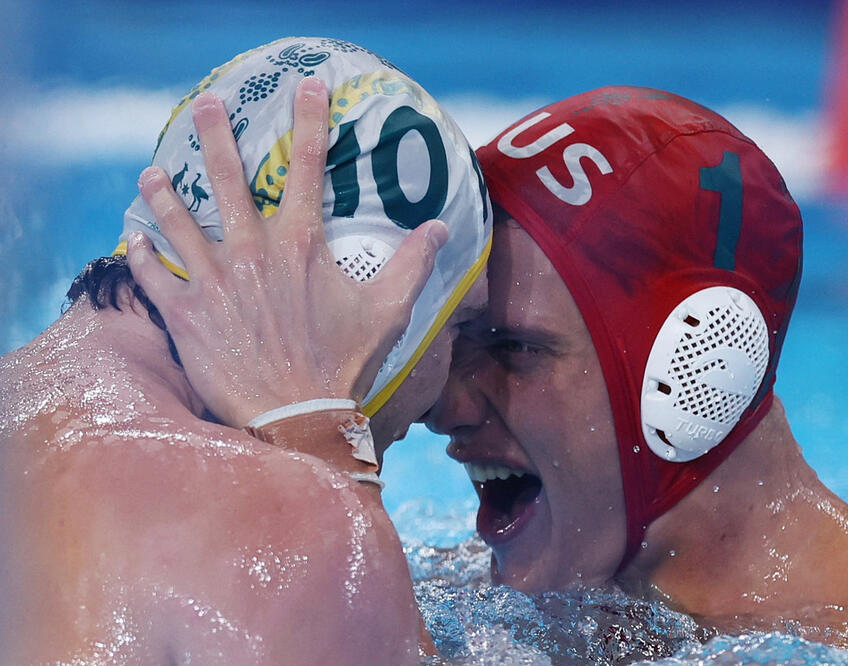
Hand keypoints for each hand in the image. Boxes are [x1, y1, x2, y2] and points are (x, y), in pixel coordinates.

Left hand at [128, 77, 447, 427]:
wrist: (298, 416)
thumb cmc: (344, 363)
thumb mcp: (388, 311)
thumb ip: (413, 264)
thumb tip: (440, 228)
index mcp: (300, 245)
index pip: (308, 167)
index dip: (311, 120)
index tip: (308, 86)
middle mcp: (251, 252)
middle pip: (227, 179)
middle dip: (216, 135)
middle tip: (205, 103)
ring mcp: (211, 282)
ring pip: (177, 222)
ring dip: (163, 193)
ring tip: (152, 172)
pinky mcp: (184, 315)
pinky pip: (153, 276)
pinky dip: (141, 256)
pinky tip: (133, 239)